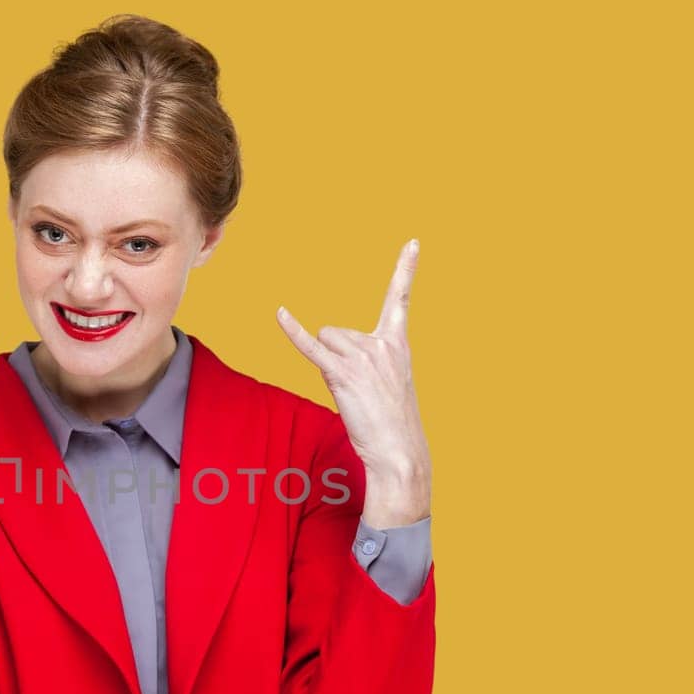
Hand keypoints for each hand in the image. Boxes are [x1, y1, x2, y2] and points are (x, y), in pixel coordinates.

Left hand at [275, 239, 430, 528]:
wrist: (399, 450)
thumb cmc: (393, 423)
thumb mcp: (388, 383)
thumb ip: (366, 358)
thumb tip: (332, 349)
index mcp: (398, 344)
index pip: (401, 299)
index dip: (407, 269)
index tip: (414, 243)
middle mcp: (382, 343)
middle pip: (337, 332)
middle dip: (338, 358)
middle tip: (358, 390)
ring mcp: (363, 356)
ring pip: (325, 342)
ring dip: (328, 366)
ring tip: (350, 394)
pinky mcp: (343, 373)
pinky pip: (311, 347)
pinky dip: (293, 331)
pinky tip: (280, 314)